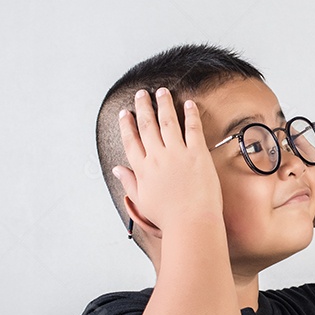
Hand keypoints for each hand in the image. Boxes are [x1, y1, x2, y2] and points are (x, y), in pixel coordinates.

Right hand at [112, 87, 224, 232]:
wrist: (191, 223)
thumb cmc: (168, 217)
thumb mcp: (142, 201)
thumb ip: (129, 182)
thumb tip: (117, 169)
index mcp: (142, 169)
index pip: (131, 140)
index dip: (127, 125)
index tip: (126, 113)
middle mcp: (157, 158)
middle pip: (147, 126)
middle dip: (143, 107)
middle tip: (141, 94)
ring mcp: (178, 154)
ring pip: (168, 122)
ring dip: (164, 104)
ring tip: (162, 92)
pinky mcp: (197, 154)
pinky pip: (193, 128)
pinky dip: (190, 114)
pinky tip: (188, 104)